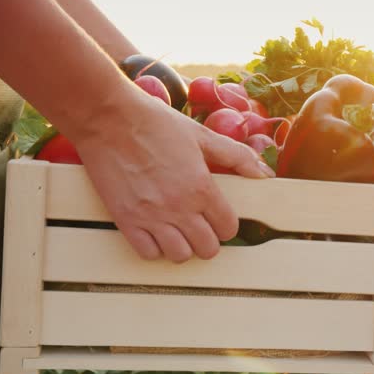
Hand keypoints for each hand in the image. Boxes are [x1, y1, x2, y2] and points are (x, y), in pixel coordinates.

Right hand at [75, 85, 274, 261]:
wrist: (108, 117)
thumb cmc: (155, 122)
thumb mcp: (202, 135)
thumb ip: (237, 156)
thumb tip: (265, 173)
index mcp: (201, 186)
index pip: (228, 228)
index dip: (226, 224)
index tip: (217, 216)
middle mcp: (179, 206)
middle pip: (207, 249)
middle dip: (208, 240)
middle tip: (200, 226)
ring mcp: (151, 216)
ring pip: (179, 256)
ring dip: (182, 247)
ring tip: (177, 231)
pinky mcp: (125, 219)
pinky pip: (147, 253)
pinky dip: (153, 247)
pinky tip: (154, 232)